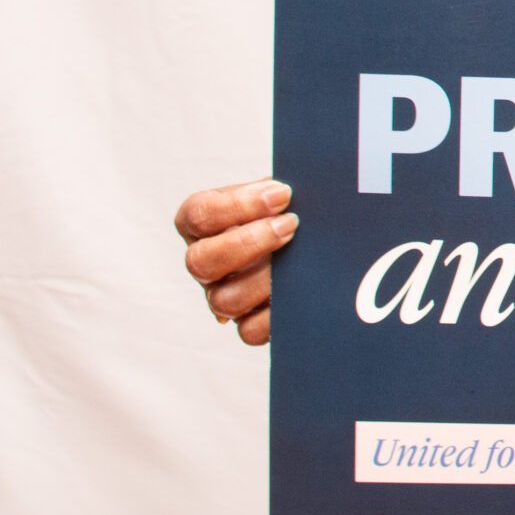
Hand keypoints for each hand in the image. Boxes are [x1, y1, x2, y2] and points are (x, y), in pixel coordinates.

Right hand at [175, 178, 295, 346]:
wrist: (315, 246)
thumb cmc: (294, 210)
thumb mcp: (285, 194)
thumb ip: (284, 188)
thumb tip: (308, 183)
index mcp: (204, 224)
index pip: (199, 214)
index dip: (238, 205)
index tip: (283, 194)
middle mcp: (206, 262)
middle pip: (200, 261)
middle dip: (248, 242)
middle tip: (291, 224)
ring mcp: (223, 295)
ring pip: (224, 300)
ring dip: (265, 279)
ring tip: (300, 261)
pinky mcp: (248, 323)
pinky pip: (251, 331)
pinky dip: (276, 314)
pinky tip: (302, 292)